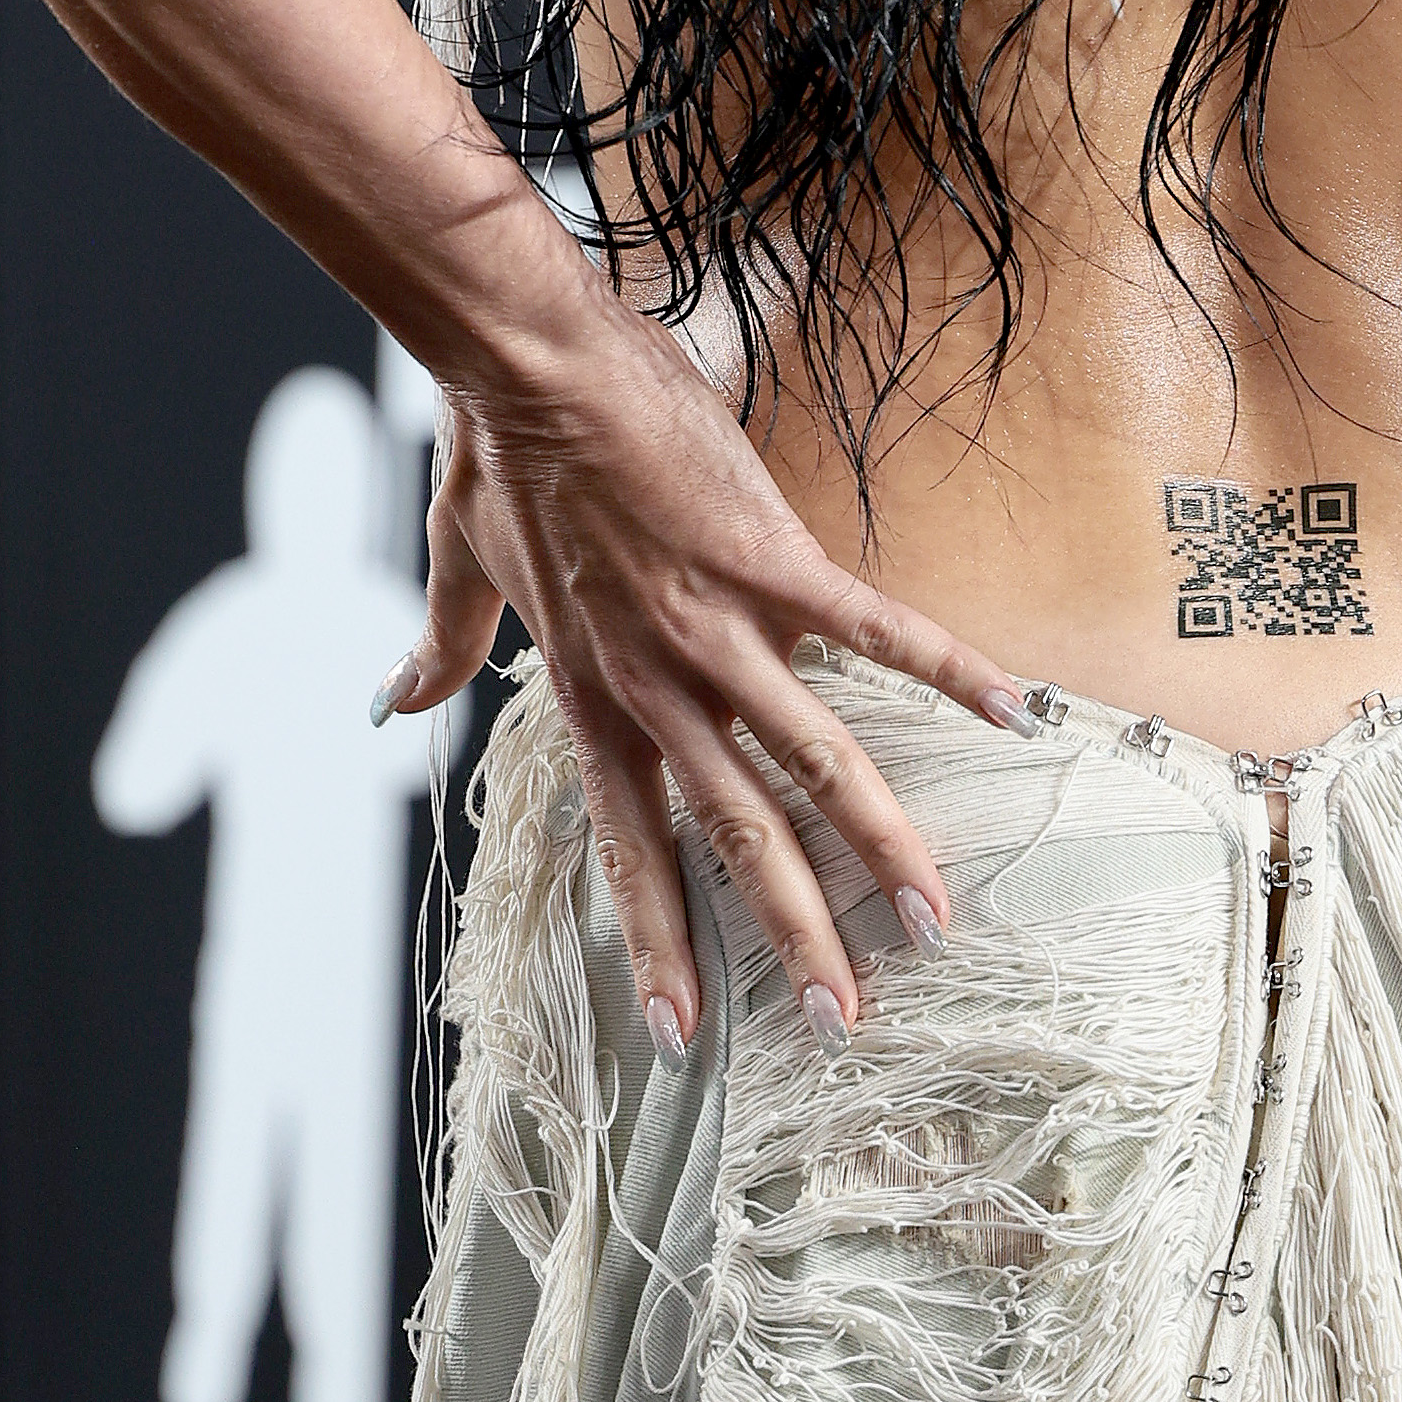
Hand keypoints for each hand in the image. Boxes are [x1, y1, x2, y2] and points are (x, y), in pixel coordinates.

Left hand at [376, 285, 1028, 1060]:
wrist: (534, 366)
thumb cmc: (499, 456)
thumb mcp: (457, 567)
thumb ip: (440, 649)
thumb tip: (389, 703)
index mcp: (591, 695)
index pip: (631, 846)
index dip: (658, 941)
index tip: (684, 1034)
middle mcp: (657, 683)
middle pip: (737, 835)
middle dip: (794, 935)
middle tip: (842, 1021)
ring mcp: (718, 625)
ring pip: (811, 761)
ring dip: (877, 844)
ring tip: (931, 915)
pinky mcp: (771, 558)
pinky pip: (872, 626)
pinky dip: (944, 667)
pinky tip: (1011, 709)